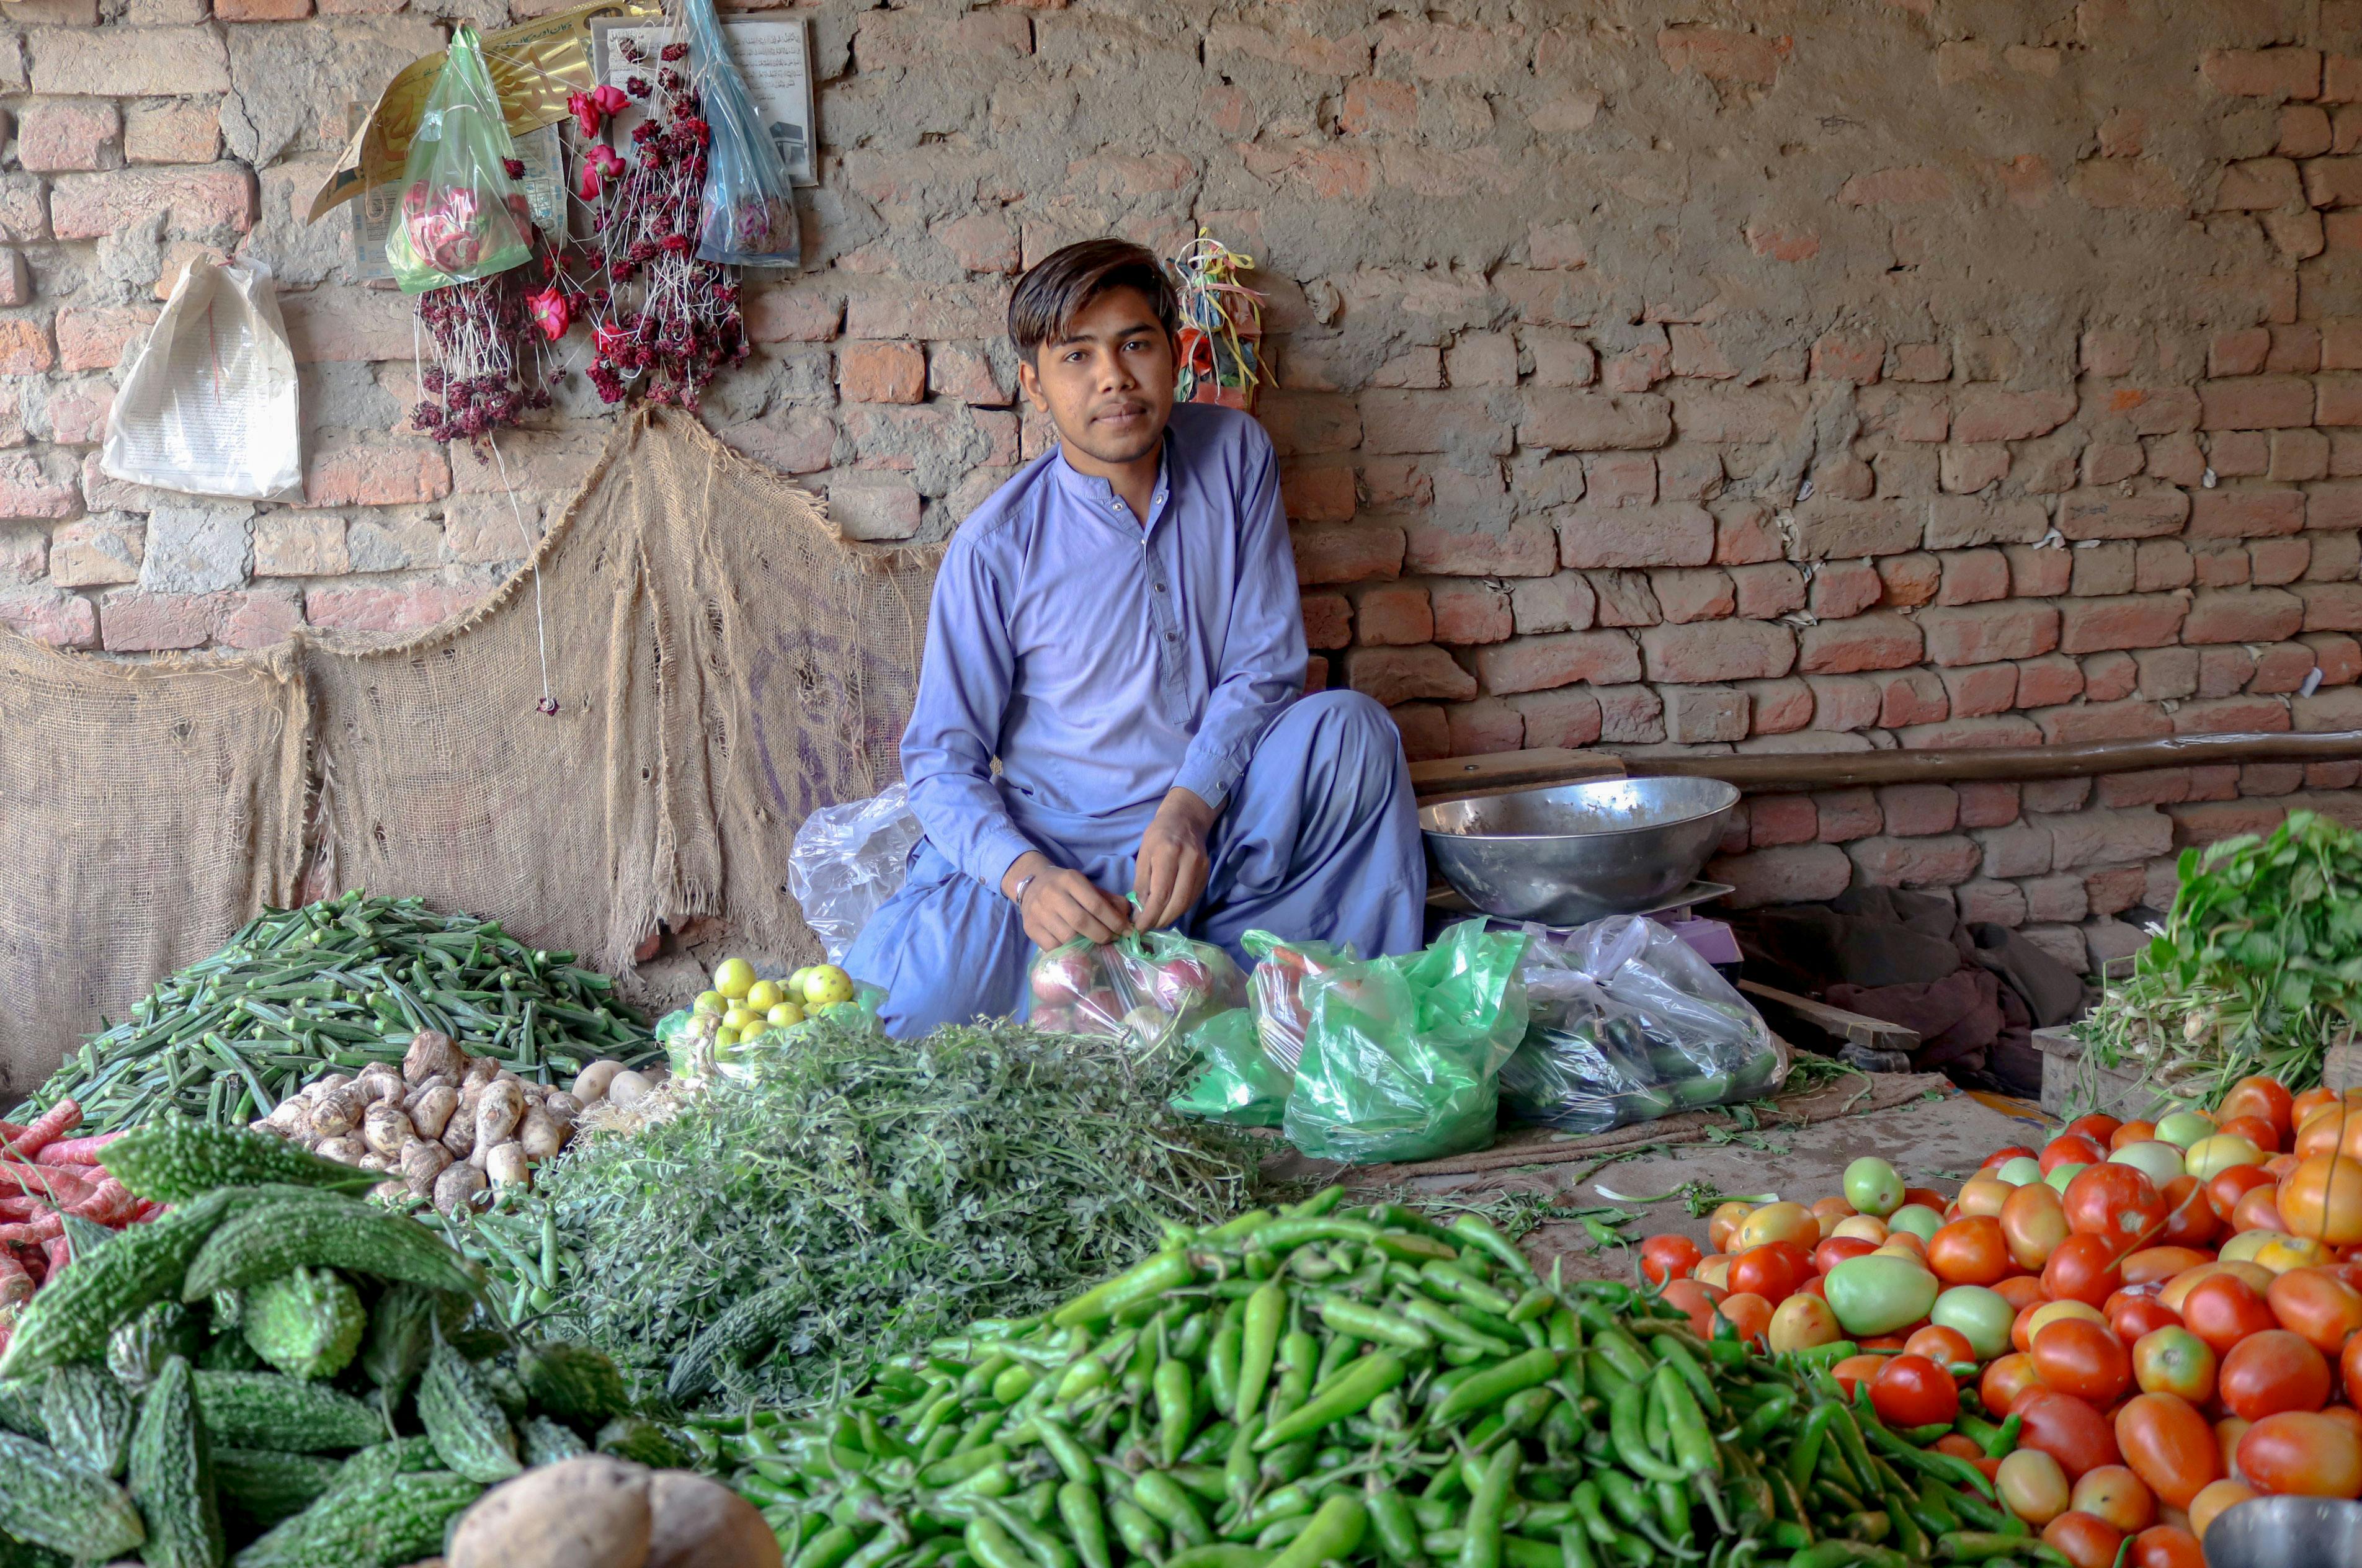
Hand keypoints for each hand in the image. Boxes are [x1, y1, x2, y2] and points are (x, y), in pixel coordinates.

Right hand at [1002, 851, 1129, 948]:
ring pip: (1067, 937)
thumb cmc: (1066, 888)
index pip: (1096, 905)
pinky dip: (1068, 951)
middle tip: (1112, 940)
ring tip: (1096, 946)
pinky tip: (1077, 949)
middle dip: (1102, 935)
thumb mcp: (1087, 886)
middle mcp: (1052, 894)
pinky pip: (1053, 947)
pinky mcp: (1030, 928)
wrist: (1031, 884)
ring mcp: (1039, 912)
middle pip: (1082, 922)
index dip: (1114, 921)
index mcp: (1070, 880)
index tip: (1126, 932)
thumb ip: (1108, 900)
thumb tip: (1129, 919)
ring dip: (1087, 946)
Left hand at [1132, 787, 1215, 930]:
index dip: (1150, 915)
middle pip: (1177, 902)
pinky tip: (1168, 910)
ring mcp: (1201, 868)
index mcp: (1168, 853)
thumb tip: (1139, 912)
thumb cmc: (1159, 834)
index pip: (1161, 894)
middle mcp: (1189, 861)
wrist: (1186, 818)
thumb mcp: (1144, 854)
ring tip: (1155, 922)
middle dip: (1161, 920)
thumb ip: (1142, 884)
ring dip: (1170, 917)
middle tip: (1147, 928)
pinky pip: (1192, 897)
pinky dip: (1179, 908)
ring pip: (1187, 903)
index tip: (1138, 928)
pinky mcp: (1207, 873)